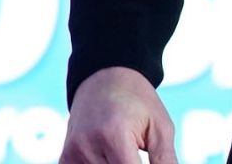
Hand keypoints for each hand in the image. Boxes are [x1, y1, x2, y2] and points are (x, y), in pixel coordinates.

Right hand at [61, 67, 177, 163]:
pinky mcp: (65, 157)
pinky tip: (108, 155)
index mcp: (114, 135)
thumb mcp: (161, 127)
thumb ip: (165, 161)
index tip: (149, 160)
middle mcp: (88, 145)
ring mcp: (72, 153)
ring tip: (125, 151)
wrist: (104, 77)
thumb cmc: (137, 101)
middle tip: (137, 150)